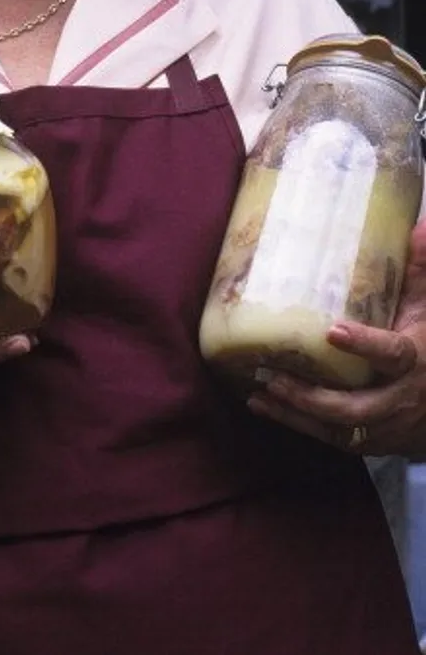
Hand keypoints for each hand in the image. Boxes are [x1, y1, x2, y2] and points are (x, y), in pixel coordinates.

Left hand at [247, 219, 425, 457]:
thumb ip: (419, 270)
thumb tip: (419, 227)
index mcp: (416, 359)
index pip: (393, 354)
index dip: (366, 345)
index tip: (333, 331)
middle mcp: (402, 398)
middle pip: (357, 406)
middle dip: (313, 397)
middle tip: (273, 375)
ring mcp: (389, 426)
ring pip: (341, 429)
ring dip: (298, 415)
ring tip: (260, 394)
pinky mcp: (375, 442)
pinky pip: (335, 440)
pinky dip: (300, 427)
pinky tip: (267, 407)